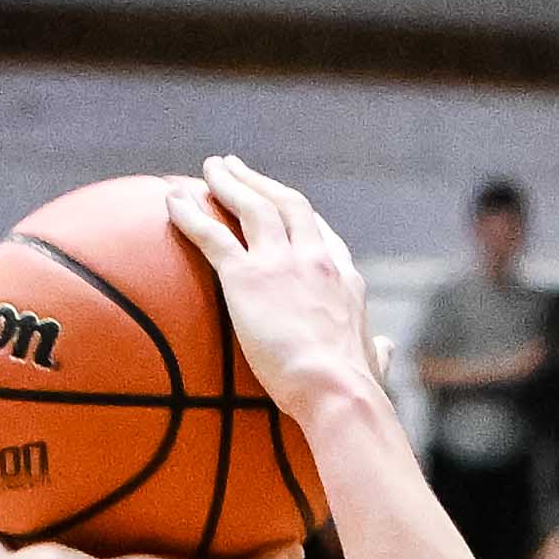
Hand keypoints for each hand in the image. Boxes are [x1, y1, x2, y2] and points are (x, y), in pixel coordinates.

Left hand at [170, 161, 384, 437]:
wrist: (337, 391)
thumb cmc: (355, 390)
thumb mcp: (375, 364)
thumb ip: (377, 352)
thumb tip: (385, 349)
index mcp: (344, 279)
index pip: (320, 234)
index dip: (298, 215)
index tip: (281, 203)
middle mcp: (315, 260)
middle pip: (286, 204)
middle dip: (259, 182)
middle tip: (235, 167)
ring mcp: (281, 264)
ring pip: (251, 207)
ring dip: (228, 182)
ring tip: (209, 169)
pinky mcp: (247, 278)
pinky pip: (213, 236)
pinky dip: (191, 215)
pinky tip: (172, 201)